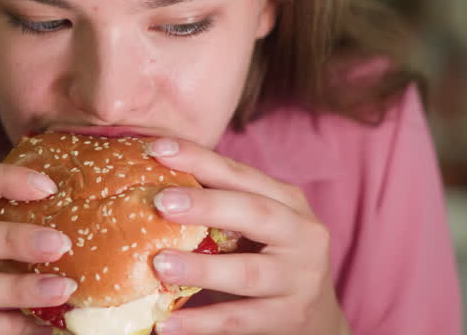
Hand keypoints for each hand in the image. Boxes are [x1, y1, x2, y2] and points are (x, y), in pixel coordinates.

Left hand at [146, 138, 350, 334]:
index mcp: (288, 202)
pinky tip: (164, 324)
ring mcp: (299, 280)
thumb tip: (149, 179)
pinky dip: (200, 323)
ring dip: (201, 269)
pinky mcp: (288, 319)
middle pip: (255, 214)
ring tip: (159, 265)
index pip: (240, 175)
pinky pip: (238, 321)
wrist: (316, 318)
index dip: (200, 159)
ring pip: (247, 273)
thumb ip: (218, 205)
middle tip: (161, 202)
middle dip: (207, 206)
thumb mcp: (256, 226)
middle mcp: (302, 236)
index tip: (157, 149)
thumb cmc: (268, 258)